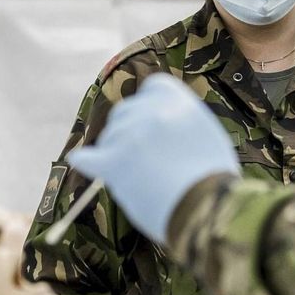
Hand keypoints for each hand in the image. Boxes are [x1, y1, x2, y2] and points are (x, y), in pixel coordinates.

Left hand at [68, 74, 239, 242]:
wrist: (206, 208)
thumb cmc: (215, 181)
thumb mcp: (209, 136)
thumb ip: (184, 122)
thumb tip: (167, 125)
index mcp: (179, 102)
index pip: (152, 86)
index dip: (148, 104)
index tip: (148, 120)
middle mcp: (153, 112)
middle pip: (124, 111)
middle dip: (127, 129)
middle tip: (138, 154)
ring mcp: (131, 136)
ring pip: (109, 137)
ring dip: (114, 152)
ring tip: (134, 176)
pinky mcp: (114, 162)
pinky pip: (88, 158)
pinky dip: (85, 160)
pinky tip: (79, 160)